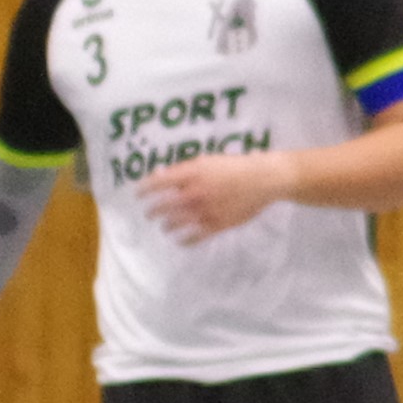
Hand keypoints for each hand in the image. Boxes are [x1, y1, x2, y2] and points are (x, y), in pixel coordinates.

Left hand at [136, 151, 297, 243]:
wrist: (264, 179)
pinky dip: (184, 240)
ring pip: (174, 223)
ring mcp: (204, 211)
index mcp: (189, 174)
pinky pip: (194, 237)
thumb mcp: (206, 161)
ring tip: (165, 227)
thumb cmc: (235, 166)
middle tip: (149, 214)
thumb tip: (161, 176)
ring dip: (166, 226)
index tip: (137, 195)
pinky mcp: (217, 224)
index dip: (143, 190)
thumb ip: (183, 170)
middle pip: (162, 206)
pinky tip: (180, 240)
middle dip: (152, 211)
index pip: (156, 184)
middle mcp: (193, 193)